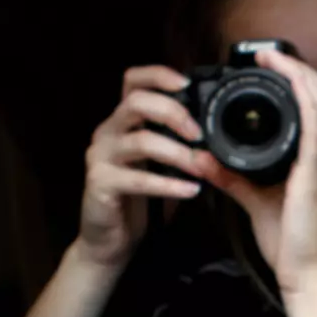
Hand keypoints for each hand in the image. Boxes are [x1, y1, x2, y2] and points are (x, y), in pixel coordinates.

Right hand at [76, 66, 218, 267]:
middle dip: (173, 112)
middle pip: (136, 102)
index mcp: (122, 121)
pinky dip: (168, 185)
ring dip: (177, 152)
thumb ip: (177, 144)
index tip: (187, 83)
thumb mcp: (161, 165)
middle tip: (200, 134)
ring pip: (140, 140)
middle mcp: (107, 132)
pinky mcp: (100, 184)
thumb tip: (217, 132)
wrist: (110, 241)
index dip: (159, 75)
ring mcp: (101, 157)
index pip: (132, 81)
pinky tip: (191, 191)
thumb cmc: (139, 202)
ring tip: (202, 166)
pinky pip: (138, 180)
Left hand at [205, 48, 316, 297]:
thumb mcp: (256, 201)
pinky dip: (300, 95)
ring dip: (298, 74)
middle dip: (301, 70)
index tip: (276, 70)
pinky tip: (285, 80)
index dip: (305, 82)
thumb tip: (205, 158)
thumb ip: (232, 177)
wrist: (306, 276)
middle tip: (271, 57)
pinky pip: (315, 122)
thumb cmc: (291, 245)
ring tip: (273, 59)